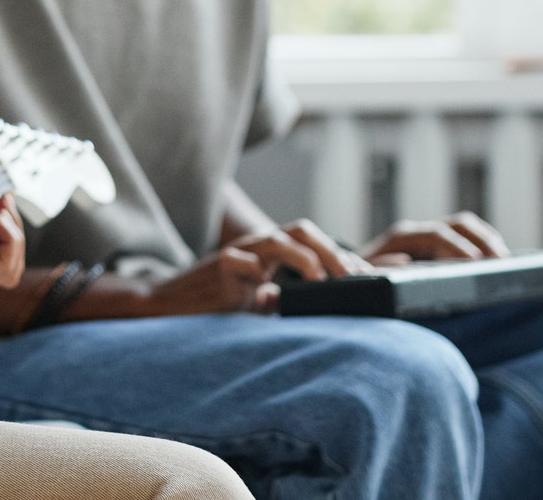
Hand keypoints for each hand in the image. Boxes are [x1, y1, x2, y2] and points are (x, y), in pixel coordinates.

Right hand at [118, 218, 369, 316]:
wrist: (169, 305)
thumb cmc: (217, 306)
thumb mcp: (261, 305)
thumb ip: (289, 302)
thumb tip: (331, 313)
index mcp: (273, 255)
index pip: (315, 245)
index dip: (345, 258)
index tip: (372, 279)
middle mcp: (259, 249)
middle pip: (302, 231)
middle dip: (333, 251)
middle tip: (356, 277)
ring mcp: (238, 256)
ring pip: (276, 238)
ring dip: (304, 258)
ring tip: (321, 280)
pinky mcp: (216, 268)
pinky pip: (237, 261)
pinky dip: (254, 270)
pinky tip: (264, 291)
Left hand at [362, 211, 508, 266]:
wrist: (349, 277)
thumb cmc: (357, 283)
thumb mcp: (363, 278)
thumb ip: (379, 270)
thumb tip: (404, 264)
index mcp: (402, 237)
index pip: (437, 235)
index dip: (458, 247)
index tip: (477, 263)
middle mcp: (418, 232)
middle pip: (458, 225)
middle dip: (483, 241)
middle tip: (503, 264)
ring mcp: (430, 237)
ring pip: (466, 228)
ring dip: (488, 242)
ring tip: (507, 264)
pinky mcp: (438, 247)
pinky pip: (467, 238)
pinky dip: (485, 246)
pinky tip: (498, 264)